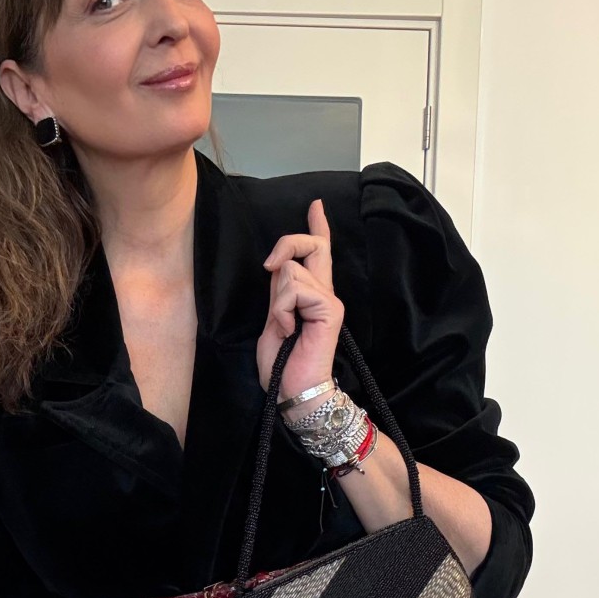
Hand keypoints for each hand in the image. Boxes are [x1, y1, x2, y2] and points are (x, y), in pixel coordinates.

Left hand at [256, 198, 343, 403]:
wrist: (294, 392)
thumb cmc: (283, 366)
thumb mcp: (273, 321)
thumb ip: (279, 294)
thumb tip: (280, 267)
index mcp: (312, 296)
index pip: (318, 254)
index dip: (317, 227)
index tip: (317, 206)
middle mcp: (325, 293)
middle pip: (311, 245)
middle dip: (287, 243)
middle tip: (269, 266)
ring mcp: (329, 300)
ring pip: (292, 270)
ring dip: (277, 299)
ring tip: (284, 326)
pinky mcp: (329, 308)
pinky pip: (295, 289)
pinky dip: (283, 309)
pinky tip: (289, 329)